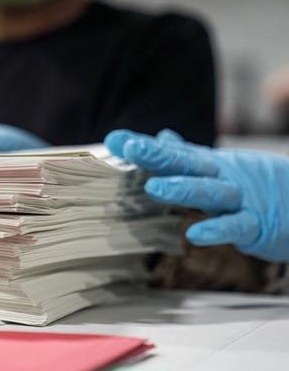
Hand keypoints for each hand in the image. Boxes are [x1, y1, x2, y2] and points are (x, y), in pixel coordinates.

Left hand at [104, 129, 288, 262]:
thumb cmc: (253, 186)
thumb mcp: (217, 167)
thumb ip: (186, 155)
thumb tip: (161, 136)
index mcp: (208, 165)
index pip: (172, 152)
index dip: (145, 146)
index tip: (114, 139)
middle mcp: (222, 177)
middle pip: (189, 164)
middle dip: (159, 156)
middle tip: (132, 148)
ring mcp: (239, 200)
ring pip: (211, 192)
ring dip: (183, 188)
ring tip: (154, 187)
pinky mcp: (257, 225)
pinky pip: (236, 227)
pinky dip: (217, 229)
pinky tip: (194, 234)